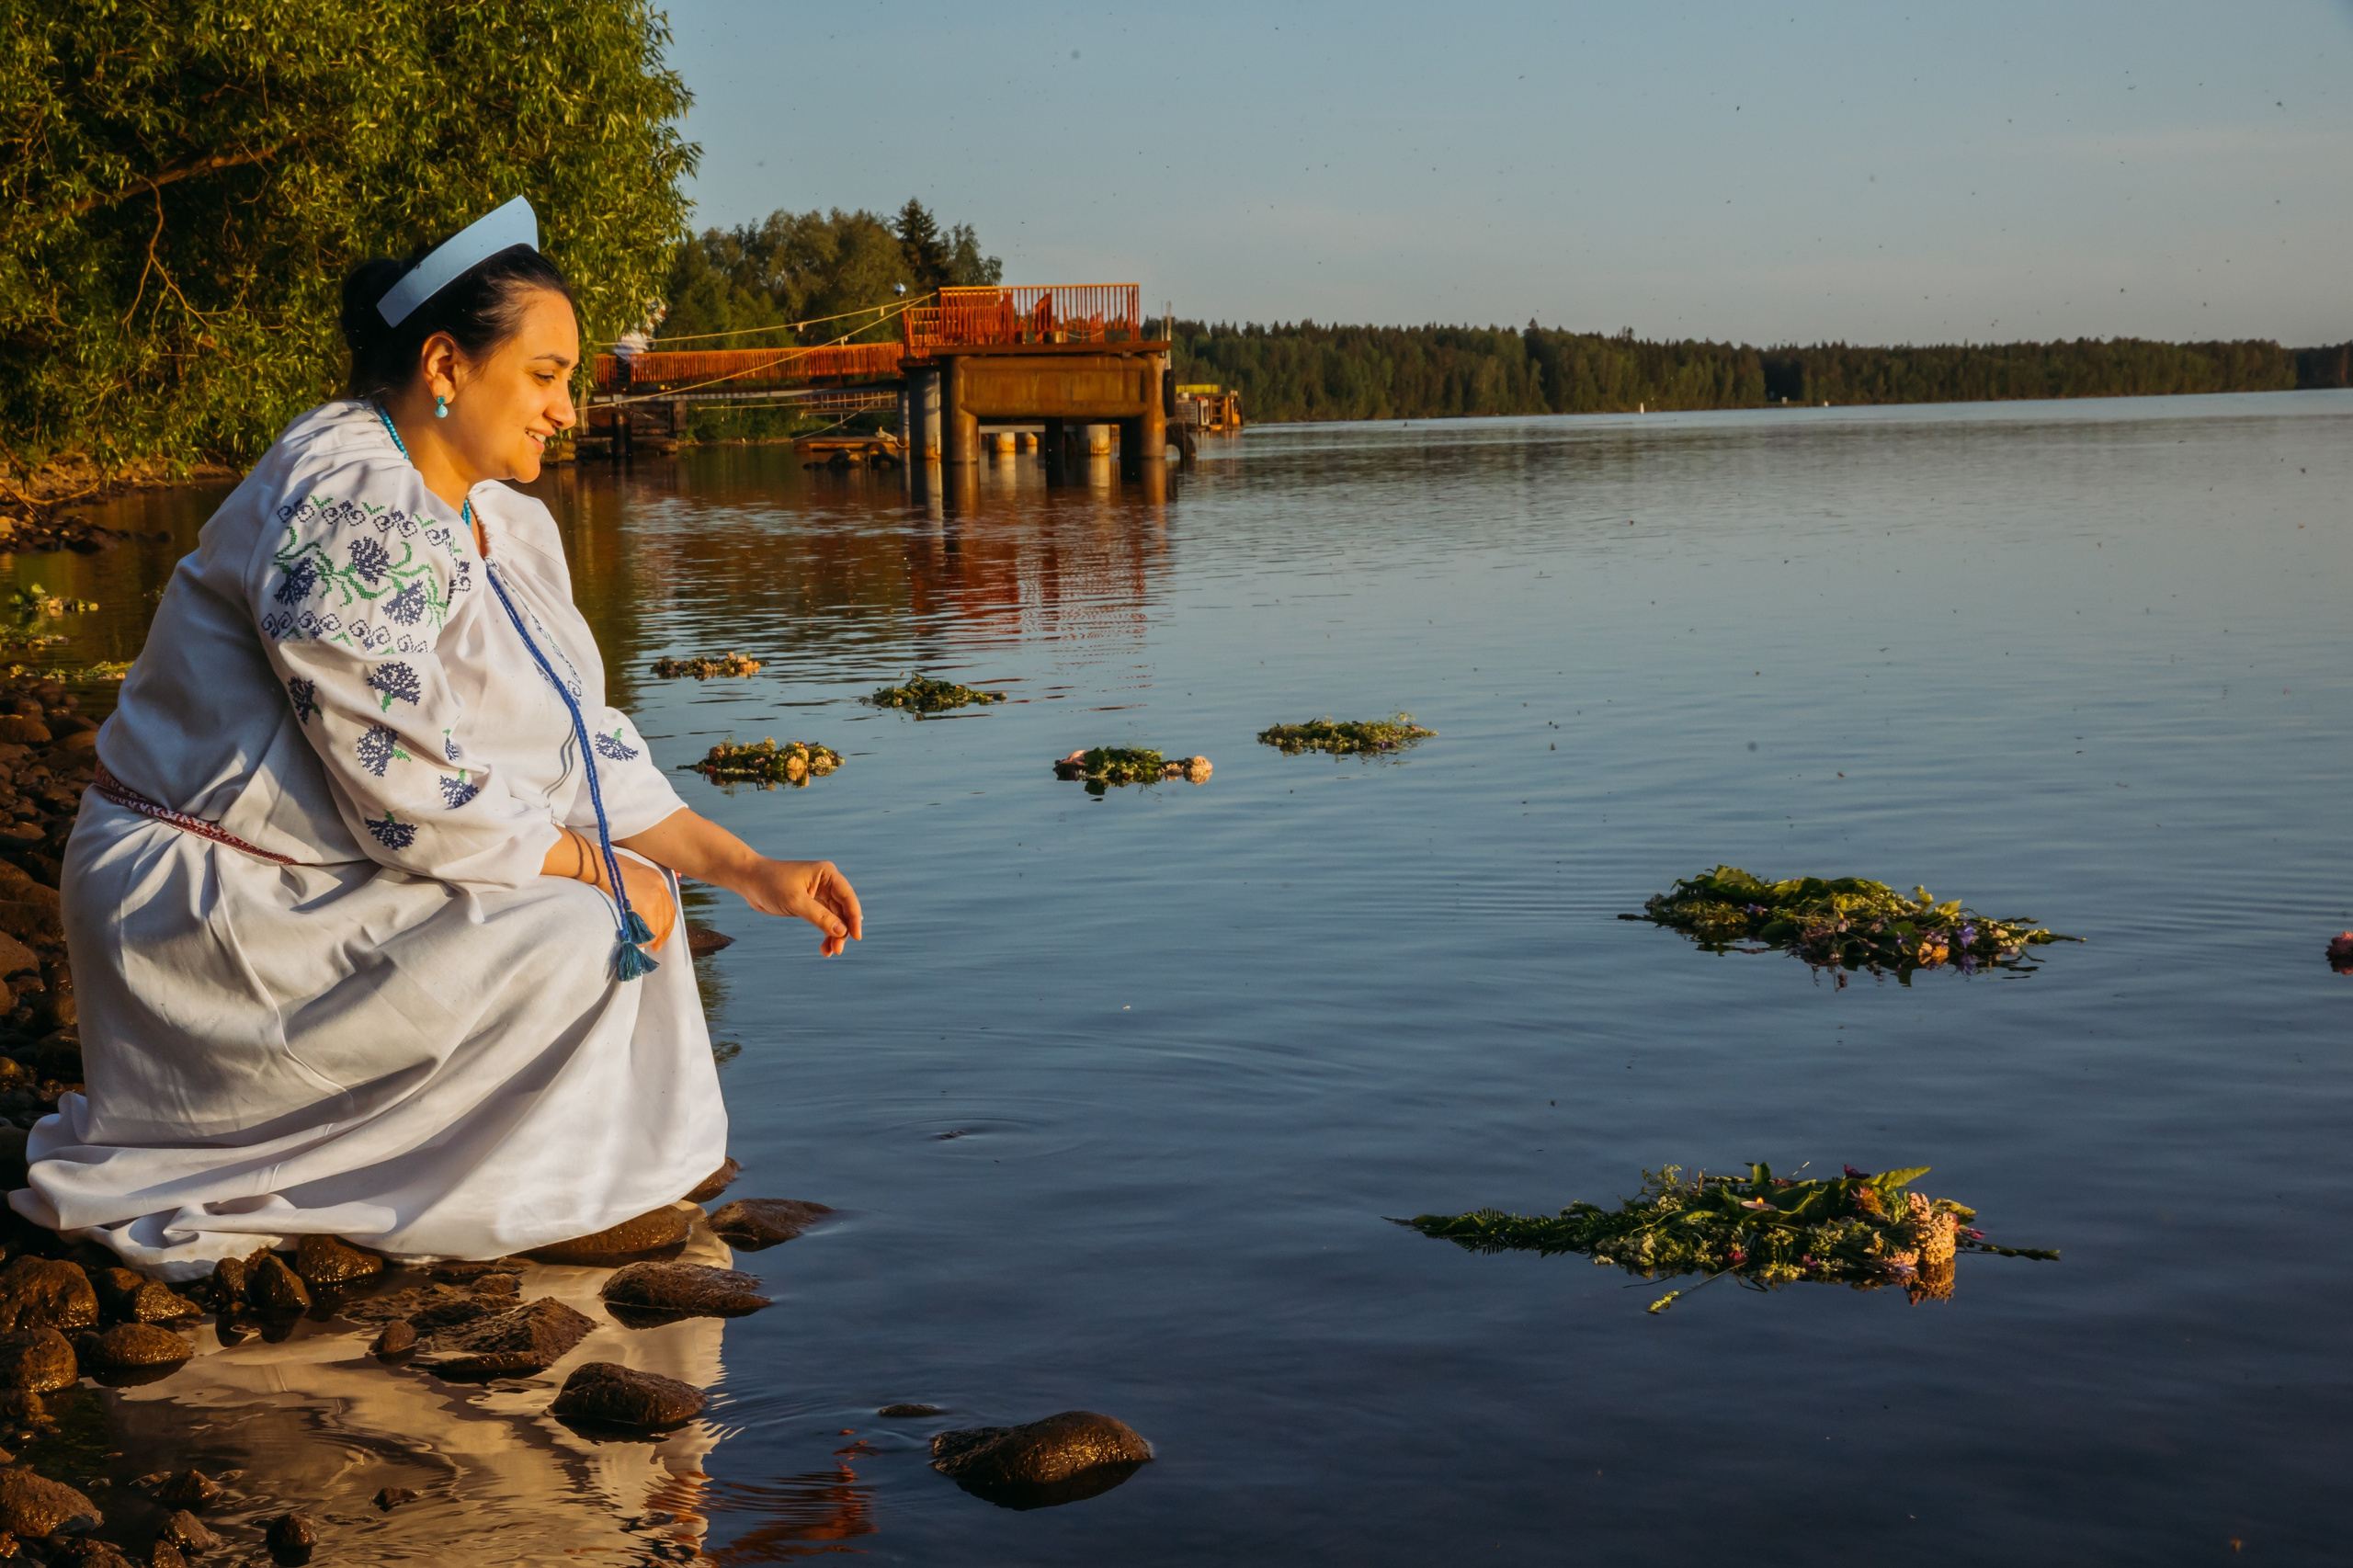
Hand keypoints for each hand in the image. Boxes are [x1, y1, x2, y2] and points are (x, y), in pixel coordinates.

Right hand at [617, 856, 677, 951]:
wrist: (601, 866)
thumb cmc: (608, 869)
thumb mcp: (630, 874)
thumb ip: (638, 889)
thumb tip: (638, 908)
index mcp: (657, 878)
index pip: (668, 905)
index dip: (665, 923)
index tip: (660, 935)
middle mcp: (660, 886)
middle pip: (667, 917)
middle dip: (661, 934)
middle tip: (655, 947)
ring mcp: (655, 896)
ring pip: (659, 925)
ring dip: (650, 937)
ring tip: (641, 943)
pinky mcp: (648, 905)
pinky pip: (650, 928)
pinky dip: (644, 938)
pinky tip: (637, 941)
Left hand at [735, 858, 863, 956]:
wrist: (749, 880)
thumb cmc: (771, 883)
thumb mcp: (796, 901)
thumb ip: (819, 917)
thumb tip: (842, 931)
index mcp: (827, 874)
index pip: (847, 897)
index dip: (854, 917)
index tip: (856, 937)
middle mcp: (826, 883)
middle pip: (843, 910)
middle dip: (842, 930)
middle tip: (837, 949)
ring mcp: (819, 894)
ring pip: (834, 918)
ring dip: (834, 935)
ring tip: (830, 952)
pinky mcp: (810, 904)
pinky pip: (824, 921)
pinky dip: (825, 933)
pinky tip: (824, 948)